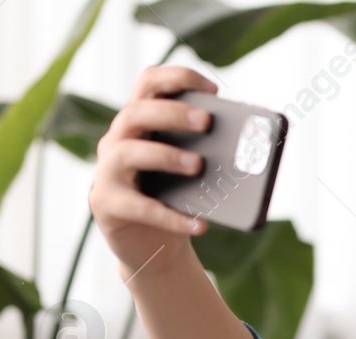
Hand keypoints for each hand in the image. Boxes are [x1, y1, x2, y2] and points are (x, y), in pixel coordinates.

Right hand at [90, 65, 217, 278]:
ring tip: (198, 165)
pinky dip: (172, 217)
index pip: (150, 82)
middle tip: (206, 121)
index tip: (213, 89)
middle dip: (173, 113)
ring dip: (166, 155)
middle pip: (137, 113)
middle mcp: (117, 140)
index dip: (178, 77)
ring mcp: (107, 172)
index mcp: (139, 122)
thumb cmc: (174, 198)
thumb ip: (206, 153)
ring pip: (129, 152)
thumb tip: (248, 150)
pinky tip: (200, 224)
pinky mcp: (107, 205)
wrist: (151, 245)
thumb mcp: (189, 171)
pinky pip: (140, 208)